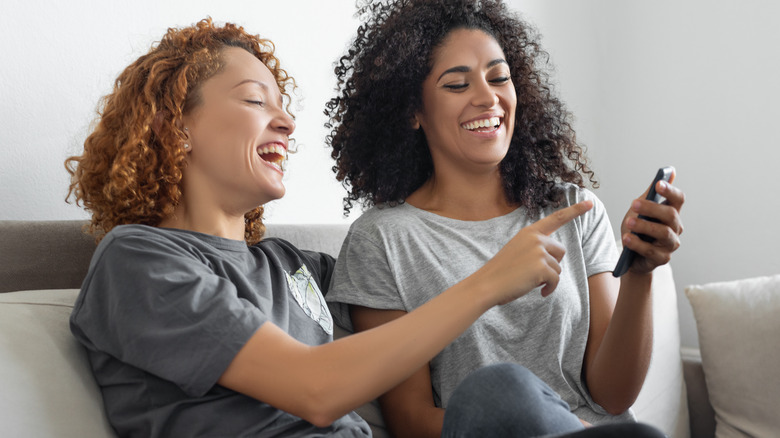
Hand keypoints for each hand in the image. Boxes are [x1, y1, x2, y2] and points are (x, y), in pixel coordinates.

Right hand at [477, 200, 593, 304]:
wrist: (487, 284)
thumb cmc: (501, 271)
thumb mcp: (517, 250)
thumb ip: (535, 247)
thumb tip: (554, 258)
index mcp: (529, 232)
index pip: (556, 218)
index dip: (575, 210)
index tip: (590, 203)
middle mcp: (536, 238)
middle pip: (560, 252)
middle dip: (552, 264)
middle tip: (533, 273)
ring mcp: (539, 252)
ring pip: (558, 268)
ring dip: (548, 278)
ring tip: (530, 281)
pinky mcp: (542, 267)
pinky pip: (556, 280)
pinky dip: (549, 289)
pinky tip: (539, 292)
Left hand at [620, 172, 684, 274]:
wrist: (631, 258)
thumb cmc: (638, 230)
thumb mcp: (640, 210)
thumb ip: (650, 193)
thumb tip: (669, 171)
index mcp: (672, 213)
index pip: (678, 199)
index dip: (670, 191)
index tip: (658, 184)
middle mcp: (675, 228)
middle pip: (670, 215)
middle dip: (652, 208)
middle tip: (633, 204)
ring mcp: (670, 245)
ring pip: (663, 233)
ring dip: (644, 226)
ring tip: (628, 222)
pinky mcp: (662, 259)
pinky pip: (651, 251)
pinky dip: (637, 244)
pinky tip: (626, 239)